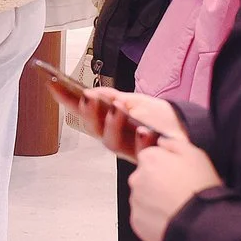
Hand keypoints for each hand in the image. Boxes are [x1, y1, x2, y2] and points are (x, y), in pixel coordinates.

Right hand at [59, 85, 186, 160]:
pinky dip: (141, 140)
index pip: (84, 109)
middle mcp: (115, 135)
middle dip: (88, 113)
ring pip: (110, 140)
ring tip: (117, 110)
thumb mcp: (135, 101)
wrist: (188, 132)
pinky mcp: (145, 156)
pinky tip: (144, 131)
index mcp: (110, 120)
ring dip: (111, 124)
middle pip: (93, 127)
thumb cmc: (162, 118)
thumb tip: (89, 92)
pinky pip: (139, 150)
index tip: (52, 84)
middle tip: (87, 98)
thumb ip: (111, 98)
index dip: (66, 98)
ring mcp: (129, 147)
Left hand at [128, 135, 223, 240]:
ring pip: (143, 197)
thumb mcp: (196, 155)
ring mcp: (135, 200)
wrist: (201, 223)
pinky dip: (153, 218)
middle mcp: (137, 178)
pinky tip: (170, 218)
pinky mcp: (137, 220)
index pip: (150, 157)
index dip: (165, 166)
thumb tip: (162, 142)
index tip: (177, 174)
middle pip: (144, 176)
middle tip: (178, 191)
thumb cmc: (200, 189)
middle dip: (157, 182)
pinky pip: (143, 216)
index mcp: (149, 159)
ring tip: (176, 207)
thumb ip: (174, 144)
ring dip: (155, 200)